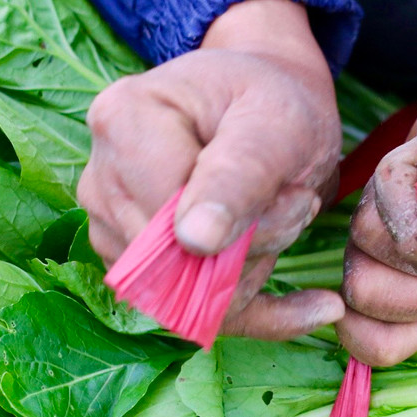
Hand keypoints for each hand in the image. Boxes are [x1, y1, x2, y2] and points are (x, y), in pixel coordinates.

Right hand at [78, 0, 344, 338]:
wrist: (266, 104)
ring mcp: (108, 223)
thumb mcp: (276, 124)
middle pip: (172, 262)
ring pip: (182, 296)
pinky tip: (314, 306)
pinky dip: (257, 310)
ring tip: (285, 218)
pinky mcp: (132, 262)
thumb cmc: (272, 101)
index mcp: (123, 121)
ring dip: (253, 272)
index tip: (298, 195)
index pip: (172, 216)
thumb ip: (239, 176)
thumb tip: (193, 241)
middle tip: (299, 204)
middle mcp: (101, 177)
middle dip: (253, 251)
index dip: (245, 227)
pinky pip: (191, 314)